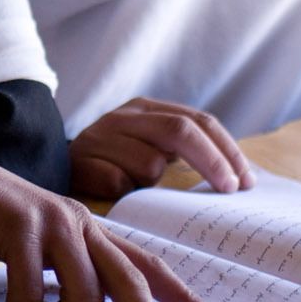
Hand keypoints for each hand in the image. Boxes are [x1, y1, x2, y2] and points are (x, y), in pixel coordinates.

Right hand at [0, 137, 222, 301]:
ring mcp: (53, 224)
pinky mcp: (21, 227)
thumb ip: (68, 272)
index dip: (183, 296)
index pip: (148, 264)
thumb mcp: (42, 246)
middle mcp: (81, 225)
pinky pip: (32, 290)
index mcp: (91, 232)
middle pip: (132, 283)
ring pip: (83, 294)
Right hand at [70, 98, 253, 198]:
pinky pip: (118, 183)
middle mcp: (125, 116)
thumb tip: (239, 177)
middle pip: (179, 131)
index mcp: (147, 108)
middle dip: (211, 162)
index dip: (226, 150)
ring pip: (149, 164)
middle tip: (229, 190)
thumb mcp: (152, 148)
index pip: (198, 121)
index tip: (245, 182)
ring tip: (135, 186)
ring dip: (152, 184)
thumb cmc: (116, 164)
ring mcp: (101, 136)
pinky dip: (124, 193)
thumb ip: (185, 150)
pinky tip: (113, 191)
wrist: (55, 168)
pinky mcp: (81, 160)